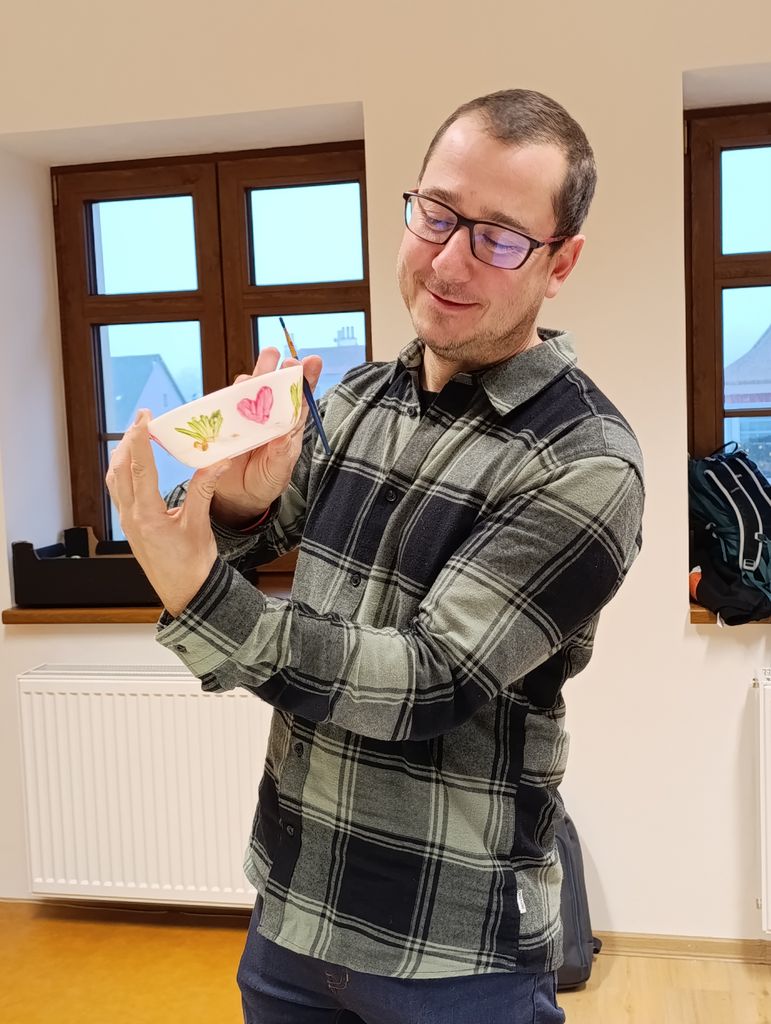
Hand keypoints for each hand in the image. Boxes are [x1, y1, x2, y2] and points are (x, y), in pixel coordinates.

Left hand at [106, 410, 230, 616]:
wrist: (186, 594)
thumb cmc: (194, 565)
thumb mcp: (200, 525)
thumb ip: (204, 490)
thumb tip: (216, 461)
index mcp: (148, 515)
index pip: (140, 467)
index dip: (141, 438)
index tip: (145, 417)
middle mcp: (131, 517)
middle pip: (121, 468)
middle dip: (129, 440)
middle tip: (142, 420)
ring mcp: (127, 522)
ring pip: (115, 479)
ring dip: (123, 455)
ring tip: (137, 437)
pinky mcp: (130, 526)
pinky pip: (119, 492)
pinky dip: (124, 472)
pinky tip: (134, 465)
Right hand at [210, 348, 322, 527]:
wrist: (239, 497)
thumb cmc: (266, 480)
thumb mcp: (279, 471)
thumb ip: (282, 452)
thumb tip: (286, 433)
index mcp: (288, 424)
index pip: (299, 397)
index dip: (306, 378)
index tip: (312, 361)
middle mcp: (267, 415)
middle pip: (272, 384)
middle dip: (275, 366)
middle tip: (277, 355)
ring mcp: (244, 416)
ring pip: (247, 389)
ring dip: (251, 377)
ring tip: (257, 373)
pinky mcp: (223, 421)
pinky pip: (223, 405)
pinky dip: (225, 398)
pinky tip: (231, 393)